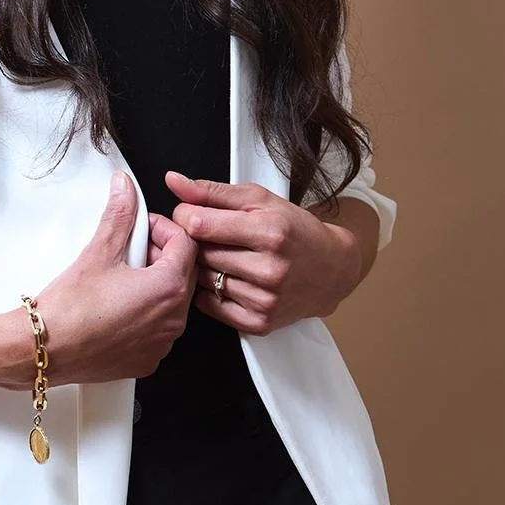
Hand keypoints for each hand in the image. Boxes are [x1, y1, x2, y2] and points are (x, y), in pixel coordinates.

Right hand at [5, 171, 196, 386]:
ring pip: (170, 302)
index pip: (186, 245)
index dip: (163, 229)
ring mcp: (161, 345)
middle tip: (128, 248)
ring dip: (153, 283)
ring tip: (120, 276)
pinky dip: (145, 313)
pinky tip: (117, 305)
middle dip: (159, 254)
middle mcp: (173, 321)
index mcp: (168, 289)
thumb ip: (119, 214)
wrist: (45, 350)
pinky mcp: (146, 361)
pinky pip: (157, 329)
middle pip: (182, 273)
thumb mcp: (99, 251)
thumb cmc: (70, 309)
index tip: (142, 228)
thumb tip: (126, 189)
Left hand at [160, 170, 362, 334]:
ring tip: (219, 255)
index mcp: (269, 231)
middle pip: (199, 253)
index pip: (199, 224)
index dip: (185, 216)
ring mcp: (265, 300)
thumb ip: (211, 191)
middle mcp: (269, 269)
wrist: (332, 269)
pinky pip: (210, 306)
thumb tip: (172, 181)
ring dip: (201, 266)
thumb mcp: (259, 200)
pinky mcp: (260, 323)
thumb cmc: (294, 229)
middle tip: (206, 235)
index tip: (190, 214)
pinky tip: (225, 277)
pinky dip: (209, 291)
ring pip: (202, 280)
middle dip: (193, 241)